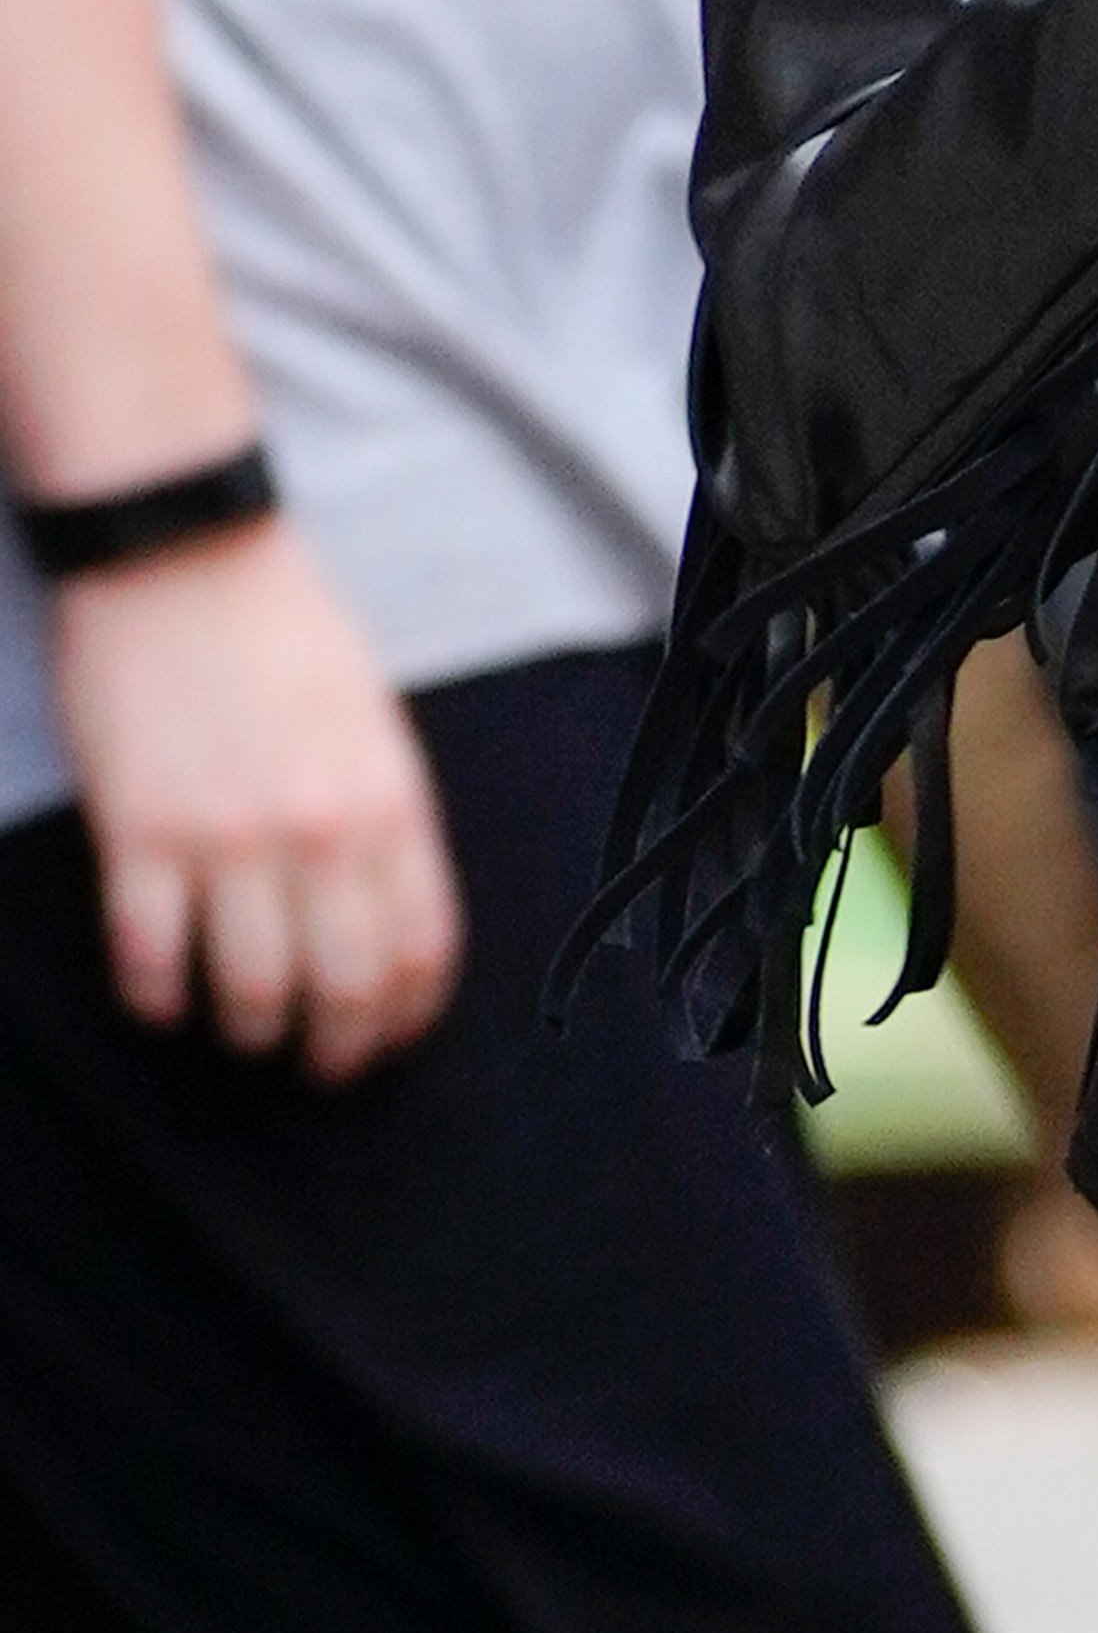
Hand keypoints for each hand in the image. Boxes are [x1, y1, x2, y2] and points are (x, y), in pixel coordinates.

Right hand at [48, 519, 462, 1078]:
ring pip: (250, 988)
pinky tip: (164, 1003)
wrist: (185, 563)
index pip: (425, 944)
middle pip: (346, 984)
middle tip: (323, 1069)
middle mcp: (322, 831)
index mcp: (392, 800)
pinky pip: (149, 955)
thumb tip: (387, 909)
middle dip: (340, 1046)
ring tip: (245, 1036)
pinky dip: (158, 999)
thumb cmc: (286, 635)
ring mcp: (227, 838)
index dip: (412, 1012)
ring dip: (250, 1032)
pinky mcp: (138, 836)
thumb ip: (386, 816)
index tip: (394, 1037)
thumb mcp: (372, 723)